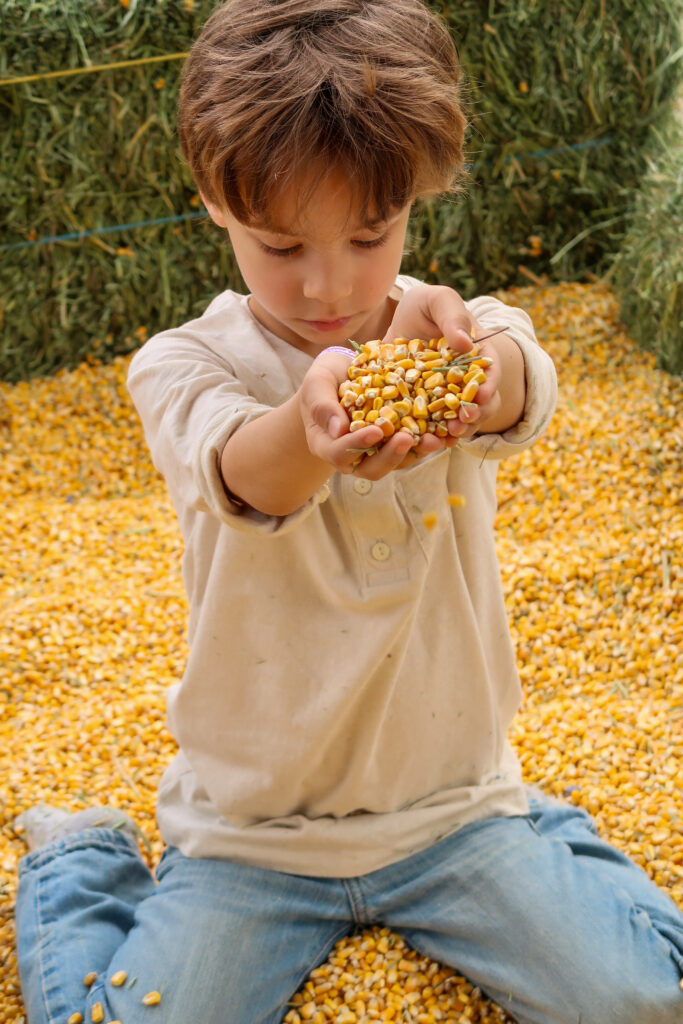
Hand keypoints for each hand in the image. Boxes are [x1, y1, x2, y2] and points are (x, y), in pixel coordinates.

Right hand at [299, 349, 454, 478]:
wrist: (343, 375)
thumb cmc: (325, 380)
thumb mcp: (317, 383)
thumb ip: (321, 403)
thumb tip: (337, 429)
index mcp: (327, 445)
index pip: (339, 453)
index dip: (356, 445)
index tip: (375, 431)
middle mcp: (352, 456)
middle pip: (371, 468)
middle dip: (391, 455)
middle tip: (407, 438)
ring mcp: (377, 452)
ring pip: (396, 462)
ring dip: (416, 452)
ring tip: (434, 439)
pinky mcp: (397, 443)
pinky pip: (414, 448)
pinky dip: (428, 440)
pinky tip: (445, 430)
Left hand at [385, 284, 522, 439]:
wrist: (396, 322)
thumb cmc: (424, 306)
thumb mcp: (437, 300)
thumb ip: (452, 316)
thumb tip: (465, 343)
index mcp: (477, 356)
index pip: (489, 373)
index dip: (488, 386)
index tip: (481, 396)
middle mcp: (465, 382)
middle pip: (479, 404)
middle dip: (474, 415)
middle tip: (463, 421)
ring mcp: (445, 398)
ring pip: (457, 420)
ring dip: (455, 431)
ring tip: (447, 437)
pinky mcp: (423, 408)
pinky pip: (430, 427)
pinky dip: (429, 436)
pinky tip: (424, 443)